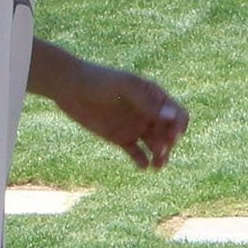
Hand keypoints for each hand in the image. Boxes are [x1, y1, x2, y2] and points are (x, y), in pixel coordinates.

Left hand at [56, 59, 187, 168]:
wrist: (69, 86)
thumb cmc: (98, 79)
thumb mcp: (124, 87)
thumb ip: (147, 102)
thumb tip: (171, 116)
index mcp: (155, 98)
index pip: (178, 115)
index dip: (178, 127)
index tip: (172, 137)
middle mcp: (148, 114)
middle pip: (168, 134)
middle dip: (168, 144)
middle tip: (160, 152)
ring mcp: (135, 127)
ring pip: (156, 146)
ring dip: (160, 156)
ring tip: (156, 166)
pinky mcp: (121, 138)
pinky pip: (137, 153)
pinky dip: (142, 161)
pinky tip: (142, 167)